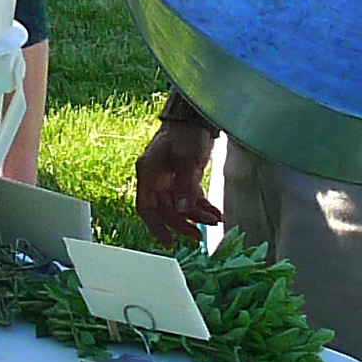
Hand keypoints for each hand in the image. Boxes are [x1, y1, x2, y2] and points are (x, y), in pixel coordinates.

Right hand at [134, 120, 224, 245]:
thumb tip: (182, 212)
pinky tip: (215, 213)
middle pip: (166, 211)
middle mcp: (156, 180)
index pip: (146, 208)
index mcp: (148, 174)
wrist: (194, 118)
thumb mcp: (186, 159)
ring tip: (215, 221)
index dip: (156, 227)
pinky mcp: (182, 178)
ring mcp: (169, 180)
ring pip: (180, 207)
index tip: (169, 242)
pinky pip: (190, 198)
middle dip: (183, 224)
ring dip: (196, 216)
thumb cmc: (184, 133)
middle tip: (200, 235)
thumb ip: (185, 186)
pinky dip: (202, 207)